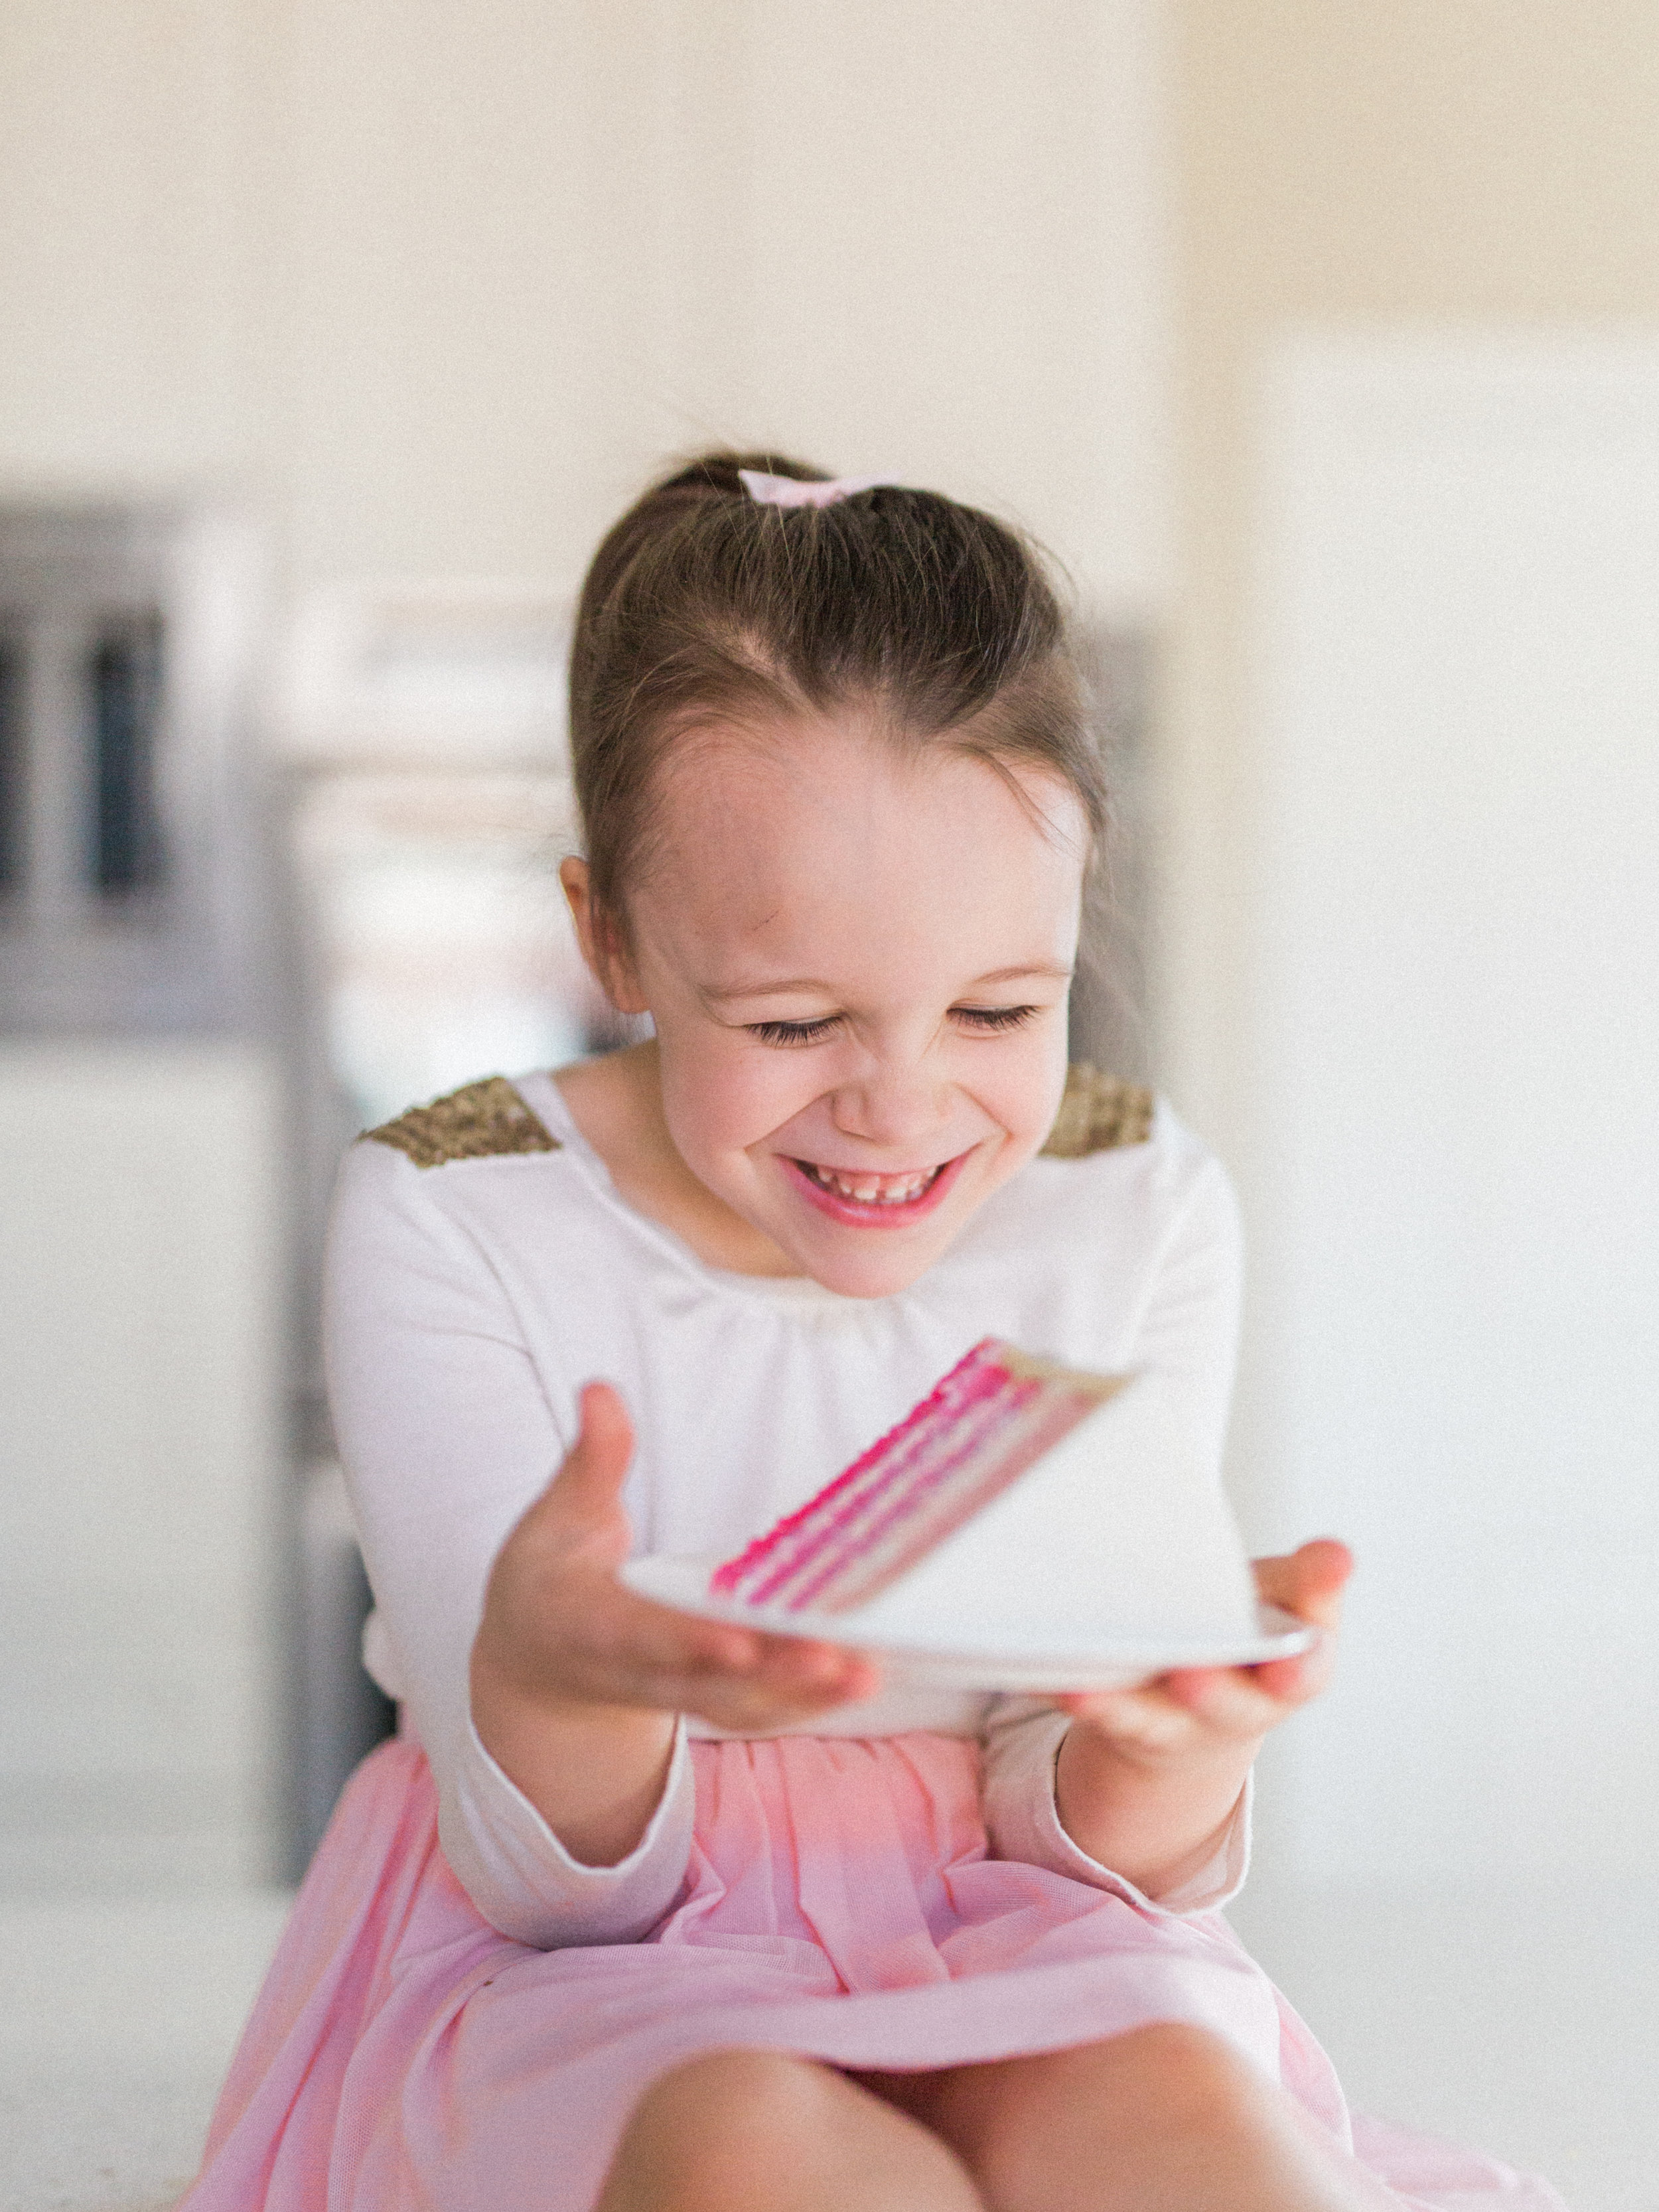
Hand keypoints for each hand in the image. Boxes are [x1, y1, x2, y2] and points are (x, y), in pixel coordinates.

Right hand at [474, 1381, 880, 1733]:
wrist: (537, 1658)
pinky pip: (760, 1708)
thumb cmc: (548, 1576)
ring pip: (741, 1704)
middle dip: (770, 1676)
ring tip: (864, 1673)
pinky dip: (810, 1701)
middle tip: (832, 1659)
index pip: (641, 1636)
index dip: (687, 1641)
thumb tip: (600, 1390)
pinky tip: (861, 1678)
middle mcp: (634, 1673)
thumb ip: (589, 1459)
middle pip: (706, 1684)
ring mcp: (673, 1693)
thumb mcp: (556, 1514)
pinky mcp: (707, 1698)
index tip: (737, 1642)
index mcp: (591, 1625)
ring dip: (804, 1696)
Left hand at [1052, 1537, 1351, 1762]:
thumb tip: (1338, 1555)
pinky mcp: (1117, 1721)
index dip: (1297, 1671)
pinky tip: (1037, 1674)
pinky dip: (1065, 1692)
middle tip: (1189, 1673)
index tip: (1289, 1665)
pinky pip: (1088, 1709)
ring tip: (1087, 1690)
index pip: (1303, 1676)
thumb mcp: (1287, 1601)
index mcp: (1287, 1675)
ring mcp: (1170, 1721)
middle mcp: (1232, 1708)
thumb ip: (1310, 1580)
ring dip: (1118, 1706)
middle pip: (1224, 1706)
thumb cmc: (1249, 1628)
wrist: (1197, 1697)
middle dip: (1208, 1691)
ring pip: (1146, 1720)